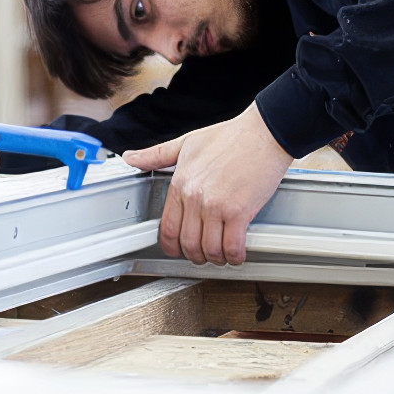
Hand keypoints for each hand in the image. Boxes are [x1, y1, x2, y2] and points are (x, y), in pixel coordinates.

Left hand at [123, 103, 291, 265]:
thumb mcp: (186, 142)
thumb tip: (130, 158)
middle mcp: (195, 197)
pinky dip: (234, 256)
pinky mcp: (240, 211)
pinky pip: (232, 246)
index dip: (172, 246)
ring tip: (222, 256)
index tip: (178, 249)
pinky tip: (237, 254)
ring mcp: (217, 206)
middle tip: (203, 255)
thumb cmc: (231, 136)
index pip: (167, 227)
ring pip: (209, 249)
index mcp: (181, 183)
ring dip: (216, 259)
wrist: (263, 133)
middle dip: (195, 255)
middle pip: (188, 243)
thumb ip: (156, 154)